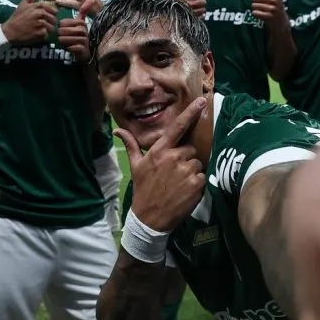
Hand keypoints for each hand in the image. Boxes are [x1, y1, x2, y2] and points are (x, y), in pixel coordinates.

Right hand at [1, 0, 57, 44]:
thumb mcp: (24, 3)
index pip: (54, 10)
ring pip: (52, 28)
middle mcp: (40, 14)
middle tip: (41, 25)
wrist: (9, 31)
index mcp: (38, 6)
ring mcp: (40, 24)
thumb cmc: (17, 17)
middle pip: (54, 20)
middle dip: (49, 23)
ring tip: (38, 30)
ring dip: (46, 30)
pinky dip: (42, 37)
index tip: (45, 17)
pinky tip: (35, 35)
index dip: (51, 15)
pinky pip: (47, 35)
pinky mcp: (39, 34)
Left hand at [58, 0, 95, 61]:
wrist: (86, 52)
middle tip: (64, 38)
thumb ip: (83, 11)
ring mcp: (84, 40)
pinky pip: (71, 47)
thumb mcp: (80, 22)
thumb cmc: (80, 36)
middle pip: (63, 31)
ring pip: (66, 39)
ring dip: (64, 42)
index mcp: (81, 22)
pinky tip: (70, 48)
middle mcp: (83, 30)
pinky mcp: (83, 49)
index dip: (61, 27)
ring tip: (66, 43)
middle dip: (61, 35)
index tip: (64, 31)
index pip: (63, 23)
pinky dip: (68, 48)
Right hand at [116, 96, 207, 231]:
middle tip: (174, 172)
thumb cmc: (143, 189)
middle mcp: (175, 157)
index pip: (178, 127)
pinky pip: (202, 177)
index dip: (191, 112)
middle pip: (190, 149)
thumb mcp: (135, 166)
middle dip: (185, 158)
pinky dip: (196, 183)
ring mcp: (187, 171)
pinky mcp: (197, 184)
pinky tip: (185, 191)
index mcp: (160, 150)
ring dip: (191, 170)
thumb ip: (130, 145)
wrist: (150, 218)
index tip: (202, 101)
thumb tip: (117, 130)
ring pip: (197, 163)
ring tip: (179, 183)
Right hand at [174, 0, 206, 16]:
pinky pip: (202, 16)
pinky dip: (201, 15)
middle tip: (197, 1)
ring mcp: (190, 13)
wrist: (170, 12)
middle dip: (202, 1)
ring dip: (201, 8)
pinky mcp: (191, 19)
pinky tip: (196, 13)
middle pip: (204, 2)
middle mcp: (188, 5)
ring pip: (203, 9)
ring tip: (196, 7)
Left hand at [251, 0, 287, 28]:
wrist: (280, 21)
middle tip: (262, 5)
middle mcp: (274, 0)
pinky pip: (255, 13)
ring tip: (262, 10)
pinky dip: (256, 14)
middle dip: (256, 2)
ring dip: (256, 8)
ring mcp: (272, 9)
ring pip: (254, 6)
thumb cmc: (276, 4)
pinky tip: (261, 15)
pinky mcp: (268, 17)